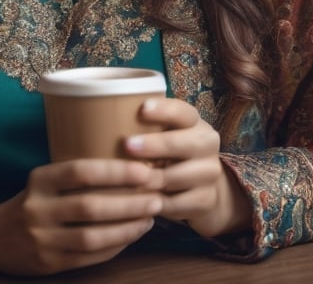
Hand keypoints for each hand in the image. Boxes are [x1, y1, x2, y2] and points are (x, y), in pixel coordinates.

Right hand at [0, 157, 162, 275]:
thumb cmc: (30, 201)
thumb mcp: (44, 180)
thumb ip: (75, 174)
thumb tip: (129, 163)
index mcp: (39, 180)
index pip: (80, 172)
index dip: (115, 171)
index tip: (144, 170)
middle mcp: (37, 209)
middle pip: (90, 206)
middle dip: (129, 202)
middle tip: (157, 196)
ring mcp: (42, 240)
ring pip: (92, 236)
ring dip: (127, 227)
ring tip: (150, 217)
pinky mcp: (49, 264)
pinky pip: (89, 257)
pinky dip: (115, 245)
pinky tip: (132, 235)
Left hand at [124, 97, 251, 239]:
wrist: (202, 187)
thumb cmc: (170, 153)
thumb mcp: (164, 135)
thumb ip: (145, 127)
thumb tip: (103, 119)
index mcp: (195, 122)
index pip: (182, 111)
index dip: (163, 110)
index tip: (142, 109)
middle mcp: (207, 143)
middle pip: (181, 143)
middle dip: (154, 144)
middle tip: (127, 145)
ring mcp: (209, 173)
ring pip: (176, 176)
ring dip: (150, 178)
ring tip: (127, 178)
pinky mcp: (205, 200)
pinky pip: (177, 203)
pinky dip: (155, 203)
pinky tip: (138, 201)